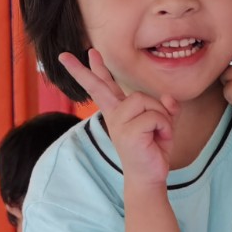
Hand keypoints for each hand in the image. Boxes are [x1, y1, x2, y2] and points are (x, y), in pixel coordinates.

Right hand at [57, 50, 178, 185]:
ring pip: (145, 100)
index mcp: (119, 112)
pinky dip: (165, 127)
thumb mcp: (164, 124)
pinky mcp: (128, 133)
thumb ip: (166, 108)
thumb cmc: (153, 150)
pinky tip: (159, 139)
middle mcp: (115, 115)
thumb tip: (168, 98)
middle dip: (80, 71)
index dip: (95, 70)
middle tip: (63, 56)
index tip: (86, 53)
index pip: (106, 87)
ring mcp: (118, 123)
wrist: (150, 178)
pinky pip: (155, 117)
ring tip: (159, 132)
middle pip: (100, 87)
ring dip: (161, 116)